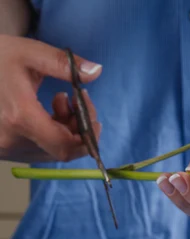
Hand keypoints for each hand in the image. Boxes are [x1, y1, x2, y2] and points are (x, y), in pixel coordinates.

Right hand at [0, 34, 102, 162]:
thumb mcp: (30, 52)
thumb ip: (64, 64)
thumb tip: (96, 71)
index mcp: (20, 117)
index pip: (65, 146)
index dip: (88, 138)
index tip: (94, 118)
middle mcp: (11, 139)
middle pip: (62, 149)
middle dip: (78, 128)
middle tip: (77, 101)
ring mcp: (6, 147)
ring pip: (52, 150)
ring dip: (66, 129)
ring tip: (60, 100)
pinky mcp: (4, 149)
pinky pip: (39, 148)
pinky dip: (51, 133)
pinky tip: (47, 111)